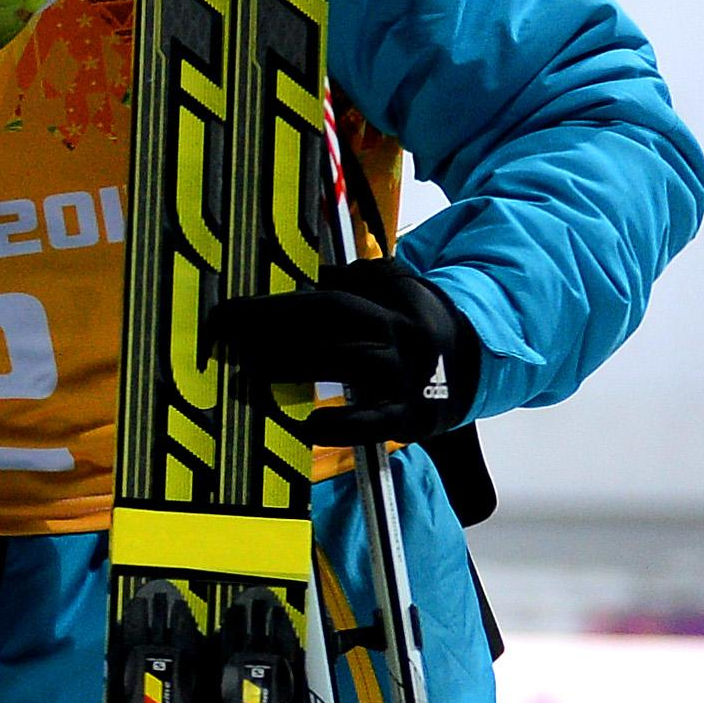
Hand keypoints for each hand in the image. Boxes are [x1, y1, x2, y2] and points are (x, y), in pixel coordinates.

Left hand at [209, 257, 480, 444]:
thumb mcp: (391, 284)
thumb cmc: (414, 318)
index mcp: (391, 306)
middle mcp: (401, 340)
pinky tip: (307, 426)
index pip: (327, 303)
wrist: (477, 359)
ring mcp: (409, 379)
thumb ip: (349, 278)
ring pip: (352, 368)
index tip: (227, 312)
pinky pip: (377, 424)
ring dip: (297, 370)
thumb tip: (301, 273)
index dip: (276, 307)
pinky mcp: (413, 418)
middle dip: (275, 334)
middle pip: (334, 330)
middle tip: (227, 339)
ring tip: (249, 375)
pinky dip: (342, 428)